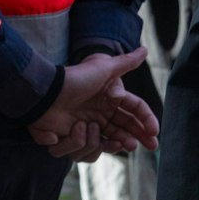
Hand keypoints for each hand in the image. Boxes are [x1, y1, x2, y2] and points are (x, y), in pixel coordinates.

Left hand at [28, 48, 157, 160]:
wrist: (44, 90)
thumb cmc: (74, 79)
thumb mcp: (102, 68)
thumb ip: (124, 62)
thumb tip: (145, 49)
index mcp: (110, 103)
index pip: (135, 115)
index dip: (147, 123)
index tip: (154, 134)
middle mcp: (99, 117)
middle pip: (123, 134)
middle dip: (132, 140)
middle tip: (136, 145)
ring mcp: (83, 129)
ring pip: (100, 146)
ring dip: (94, 140)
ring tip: (88, 126)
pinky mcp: (65, 138)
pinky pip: (75, 150)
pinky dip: (71, 142)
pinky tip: (68, 130)